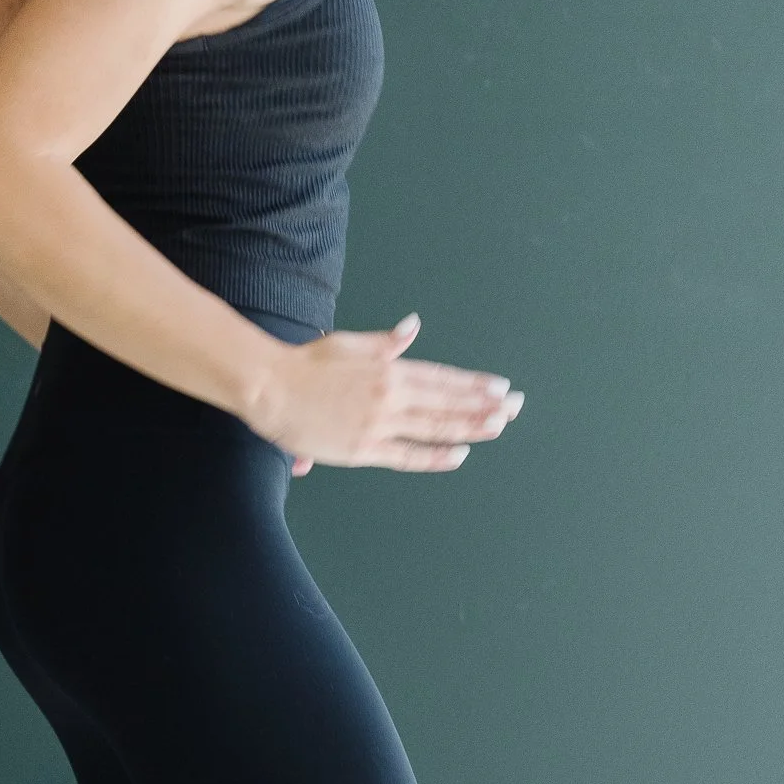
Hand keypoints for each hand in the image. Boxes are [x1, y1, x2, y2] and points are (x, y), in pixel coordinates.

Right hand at [260, 313, 520, 473]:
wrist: (268, 388)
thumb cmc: (303, 364)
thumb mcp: (349, 344)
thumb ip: (386, 342)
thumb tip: (413, 327)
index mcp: (387, 369)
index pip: (442, 378)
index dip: (474, 385)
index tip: (500, 388)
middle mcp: (390, 396)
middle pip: (448, 403)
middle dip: (485, 406)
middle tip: (515, 408)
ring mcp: (378, 424)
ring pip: (436, 427)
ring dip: (471, 427)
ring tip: (499, 427)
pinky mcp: (363, 449)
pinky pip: (407, 455)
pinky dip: (435, 456)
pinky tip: (459, 454)